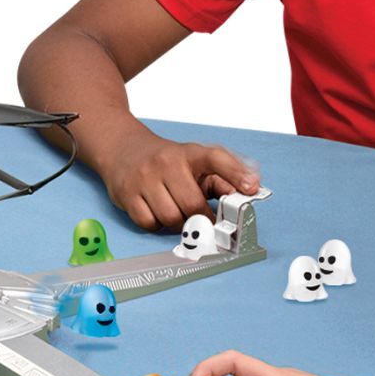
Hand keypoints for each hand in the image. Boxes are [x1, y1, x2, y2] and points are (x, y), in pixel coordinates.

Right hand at [105, 131, 258, 230]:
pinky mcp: (127, 193)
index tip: (251, 188)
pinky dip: (156, 225)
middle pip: (192, 204)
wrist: (123, 150)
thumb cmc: (166, 162)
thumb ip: (221, 178)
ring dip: (178, 224)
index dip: (236, 173)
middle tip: (203, 221)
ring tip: (177, 215)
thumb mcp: (194, 162)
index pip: (215, 158)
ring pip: (170, 217)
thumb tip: (245, 194)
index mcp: (189, 153)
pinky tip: (157, 214)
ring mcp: (144, 178)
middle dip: (200, 219)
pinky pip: (148, 223)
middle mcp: (166, 162)